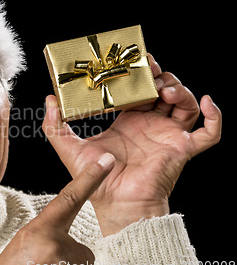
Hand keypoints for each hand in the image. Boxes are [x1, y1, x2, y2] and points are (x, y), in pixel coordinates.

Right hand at [0, 156, 114, 264]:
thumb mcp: (27, 244)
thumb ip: (50, 236)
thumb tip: (73, 247)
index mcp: (40, 229)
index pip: (70, 198)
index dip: (89, 178)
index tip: (106, 161)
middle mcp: (54, 243)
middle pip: (83, 253)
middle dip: (70, 262)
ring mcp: (63, 264)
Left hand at [42, 54, 221, 235]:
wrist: (116, 202)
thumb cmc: (95, 179)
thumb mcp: (68, 147)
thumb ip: (55, 125)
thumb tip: (49, 99)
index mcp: (128, 122)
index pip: (138, 91)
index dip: (138, 76)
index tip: (133, 62)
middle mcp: (150, 125)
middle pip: (164, 92)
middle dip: (160, 77)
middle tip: (150, 69)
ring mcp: (168, 136)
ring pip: (186, 105)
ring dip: (181, 91)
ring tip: (165, 88)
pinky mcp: (182, 149)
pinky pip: (209, 133)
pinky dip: (215, 117)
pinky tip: (207, 100)